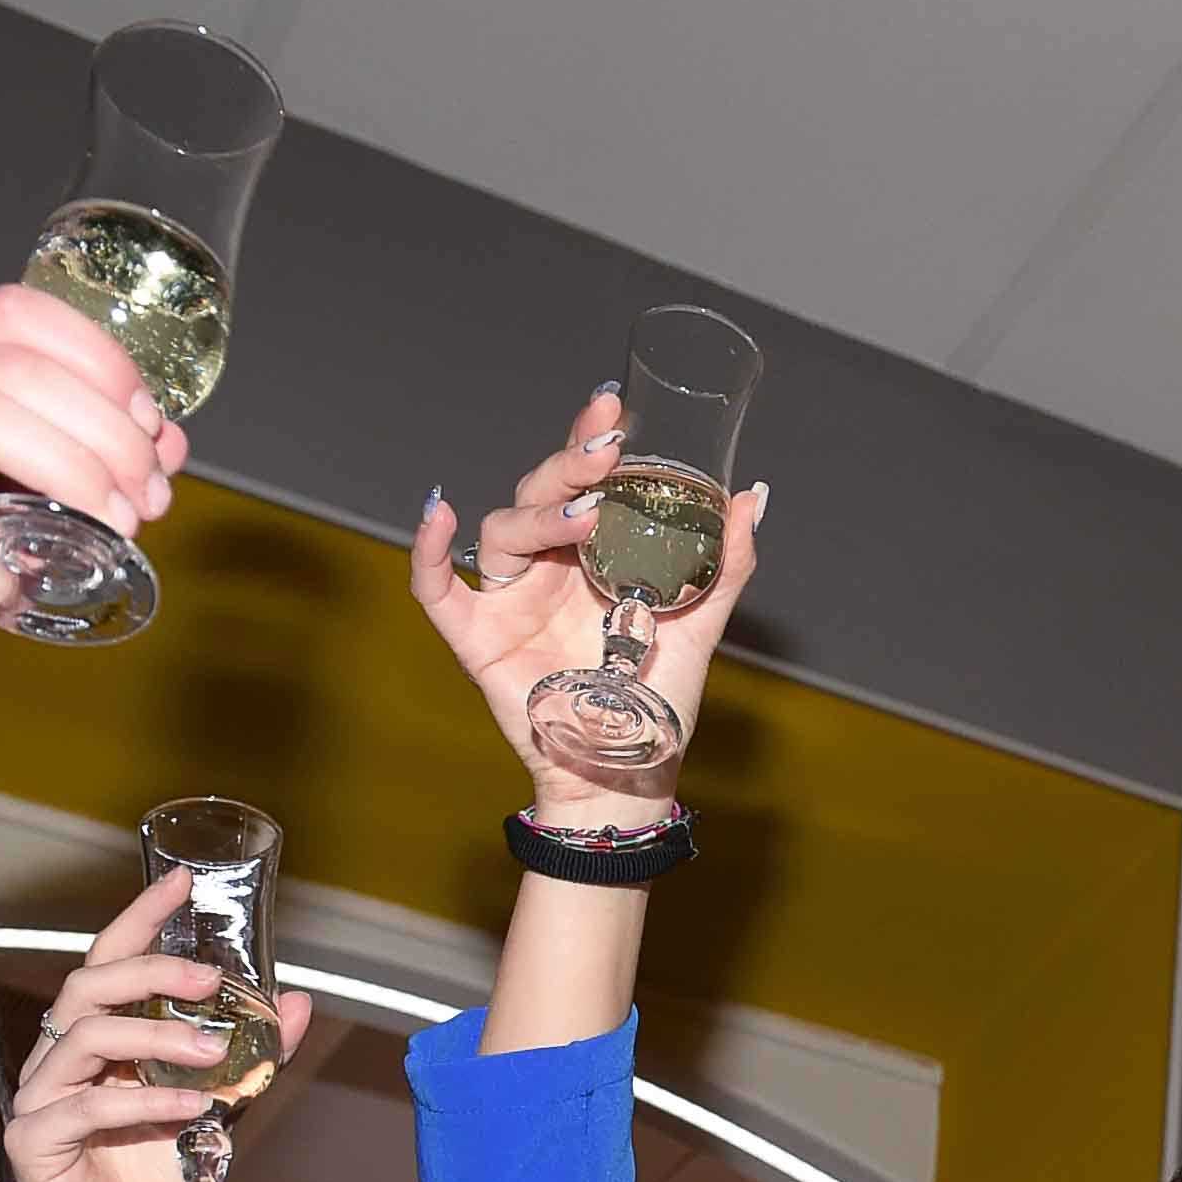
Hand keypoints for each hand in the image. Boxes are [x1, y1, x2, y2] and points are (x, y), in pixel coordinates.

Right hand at [0, 284, 181, 769]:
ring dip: (63, 470)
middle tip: (150, 499)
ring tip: (111, 529)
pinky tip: (8, 586)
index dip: (98, 360)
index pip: (17, 314)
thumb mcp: (13, 521)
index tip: (152, 428)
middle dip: (103, 431)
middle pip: (12, 365)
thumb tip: (168, 449)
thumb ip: (76, 479)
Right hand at [4, 871, 319, 1181]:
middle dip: (151, 974)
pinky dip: (145, 1104)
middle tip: (210, 980)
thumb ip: (250, 1058)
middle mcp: (58, 1058)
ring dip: (156, 1037)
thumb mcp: (215, 1105)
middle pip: (88, 987)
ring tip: (212, 1051)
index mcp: (95, 1039)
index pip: (109, 961)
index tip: (180, 883)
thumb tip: (295, 1003)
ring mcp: (39, 1097)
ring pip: (86, 1037)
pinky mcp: (35, 1140)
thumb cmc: (155, 1177)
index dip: (140, 919)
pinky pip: (88, 1108)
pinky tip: (193, 1108)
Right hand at [413, 389, 767, 809]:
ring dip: (538, 514)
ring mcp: (509, 597)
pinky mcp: (477, 635)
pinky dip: (430, 552)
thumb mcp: (700, 626)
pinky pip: (436, 588)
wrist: (629, 770)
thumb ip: (725, 564)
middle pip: (540, 495)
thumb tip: (752, 498)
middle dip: (568, 468)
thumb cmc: (656, 700)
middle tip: (603, 452)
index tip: (614, 411)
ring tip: (582, 516)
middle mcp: (547, 566)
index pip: (584, 483)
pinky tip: (439, 515)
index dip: (590, 442)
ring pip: (503, 530)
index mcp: (592, 554)